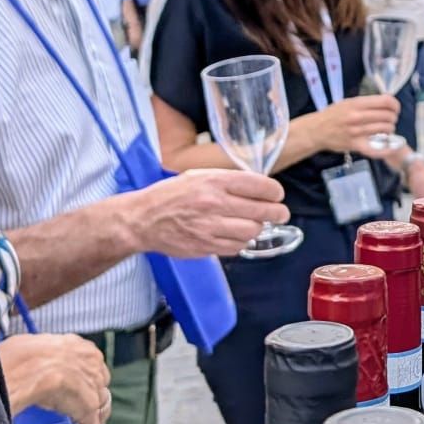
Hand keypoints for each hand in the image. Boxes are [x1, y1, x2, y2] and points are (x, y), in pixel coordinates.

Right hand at [0, 334, 111, 423]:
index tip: (75, 391)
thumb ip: (39, 356)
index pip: (90, 367)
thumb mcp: (31, 347)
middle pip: (99, 386)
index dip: (83, 381)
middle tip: (77, 413)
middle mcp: (92, 365)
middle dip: (90, 400)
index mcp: (80, 347)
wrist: (24, 366)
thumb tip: (23, 361)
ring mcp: (92, 387)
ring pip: (99, 408)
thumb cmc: (19, 355)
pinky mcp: (88, 409)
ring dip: (91, 423)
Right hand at [129, 169, 288, 258]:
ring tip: (254, 224)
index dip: (274, 191)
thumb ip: (226, 180)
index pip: (258, 185)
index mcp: (214, 181)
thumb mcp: (197, 176)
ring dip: (257, 228)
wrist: (143, 219)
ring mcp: (210, 227)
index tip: (277, 195)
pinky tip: (236, 235)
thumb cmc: (170, 195)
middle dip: (277, 212)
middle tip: (281, 213)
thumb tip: (256, 187)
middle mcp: (214, 203)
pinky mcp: (206, 246)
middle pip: (262, 210)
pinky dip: (241, 242)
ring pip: (252, 231)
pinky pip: (237, 247)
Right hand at [300, 95, 401, 155]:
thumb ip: (365, 103)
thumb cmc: (333, 115)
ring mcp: (357, 132)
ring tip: (385, 130)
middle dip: (392, 118)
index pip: (386, 101)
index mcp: (357, 103)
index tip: (395, 109)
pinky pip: (377, 148)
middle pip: (388, 116)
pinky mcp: (356, 145)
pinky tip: (393, 146)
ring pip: (385, 130)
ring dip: (389, 130)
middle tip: (389, 120)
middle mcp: (358, 116)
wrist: (317, 130)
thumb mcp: (348, 102)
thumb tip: (386, 104)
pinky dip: (388, 148)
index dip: (395, 105)